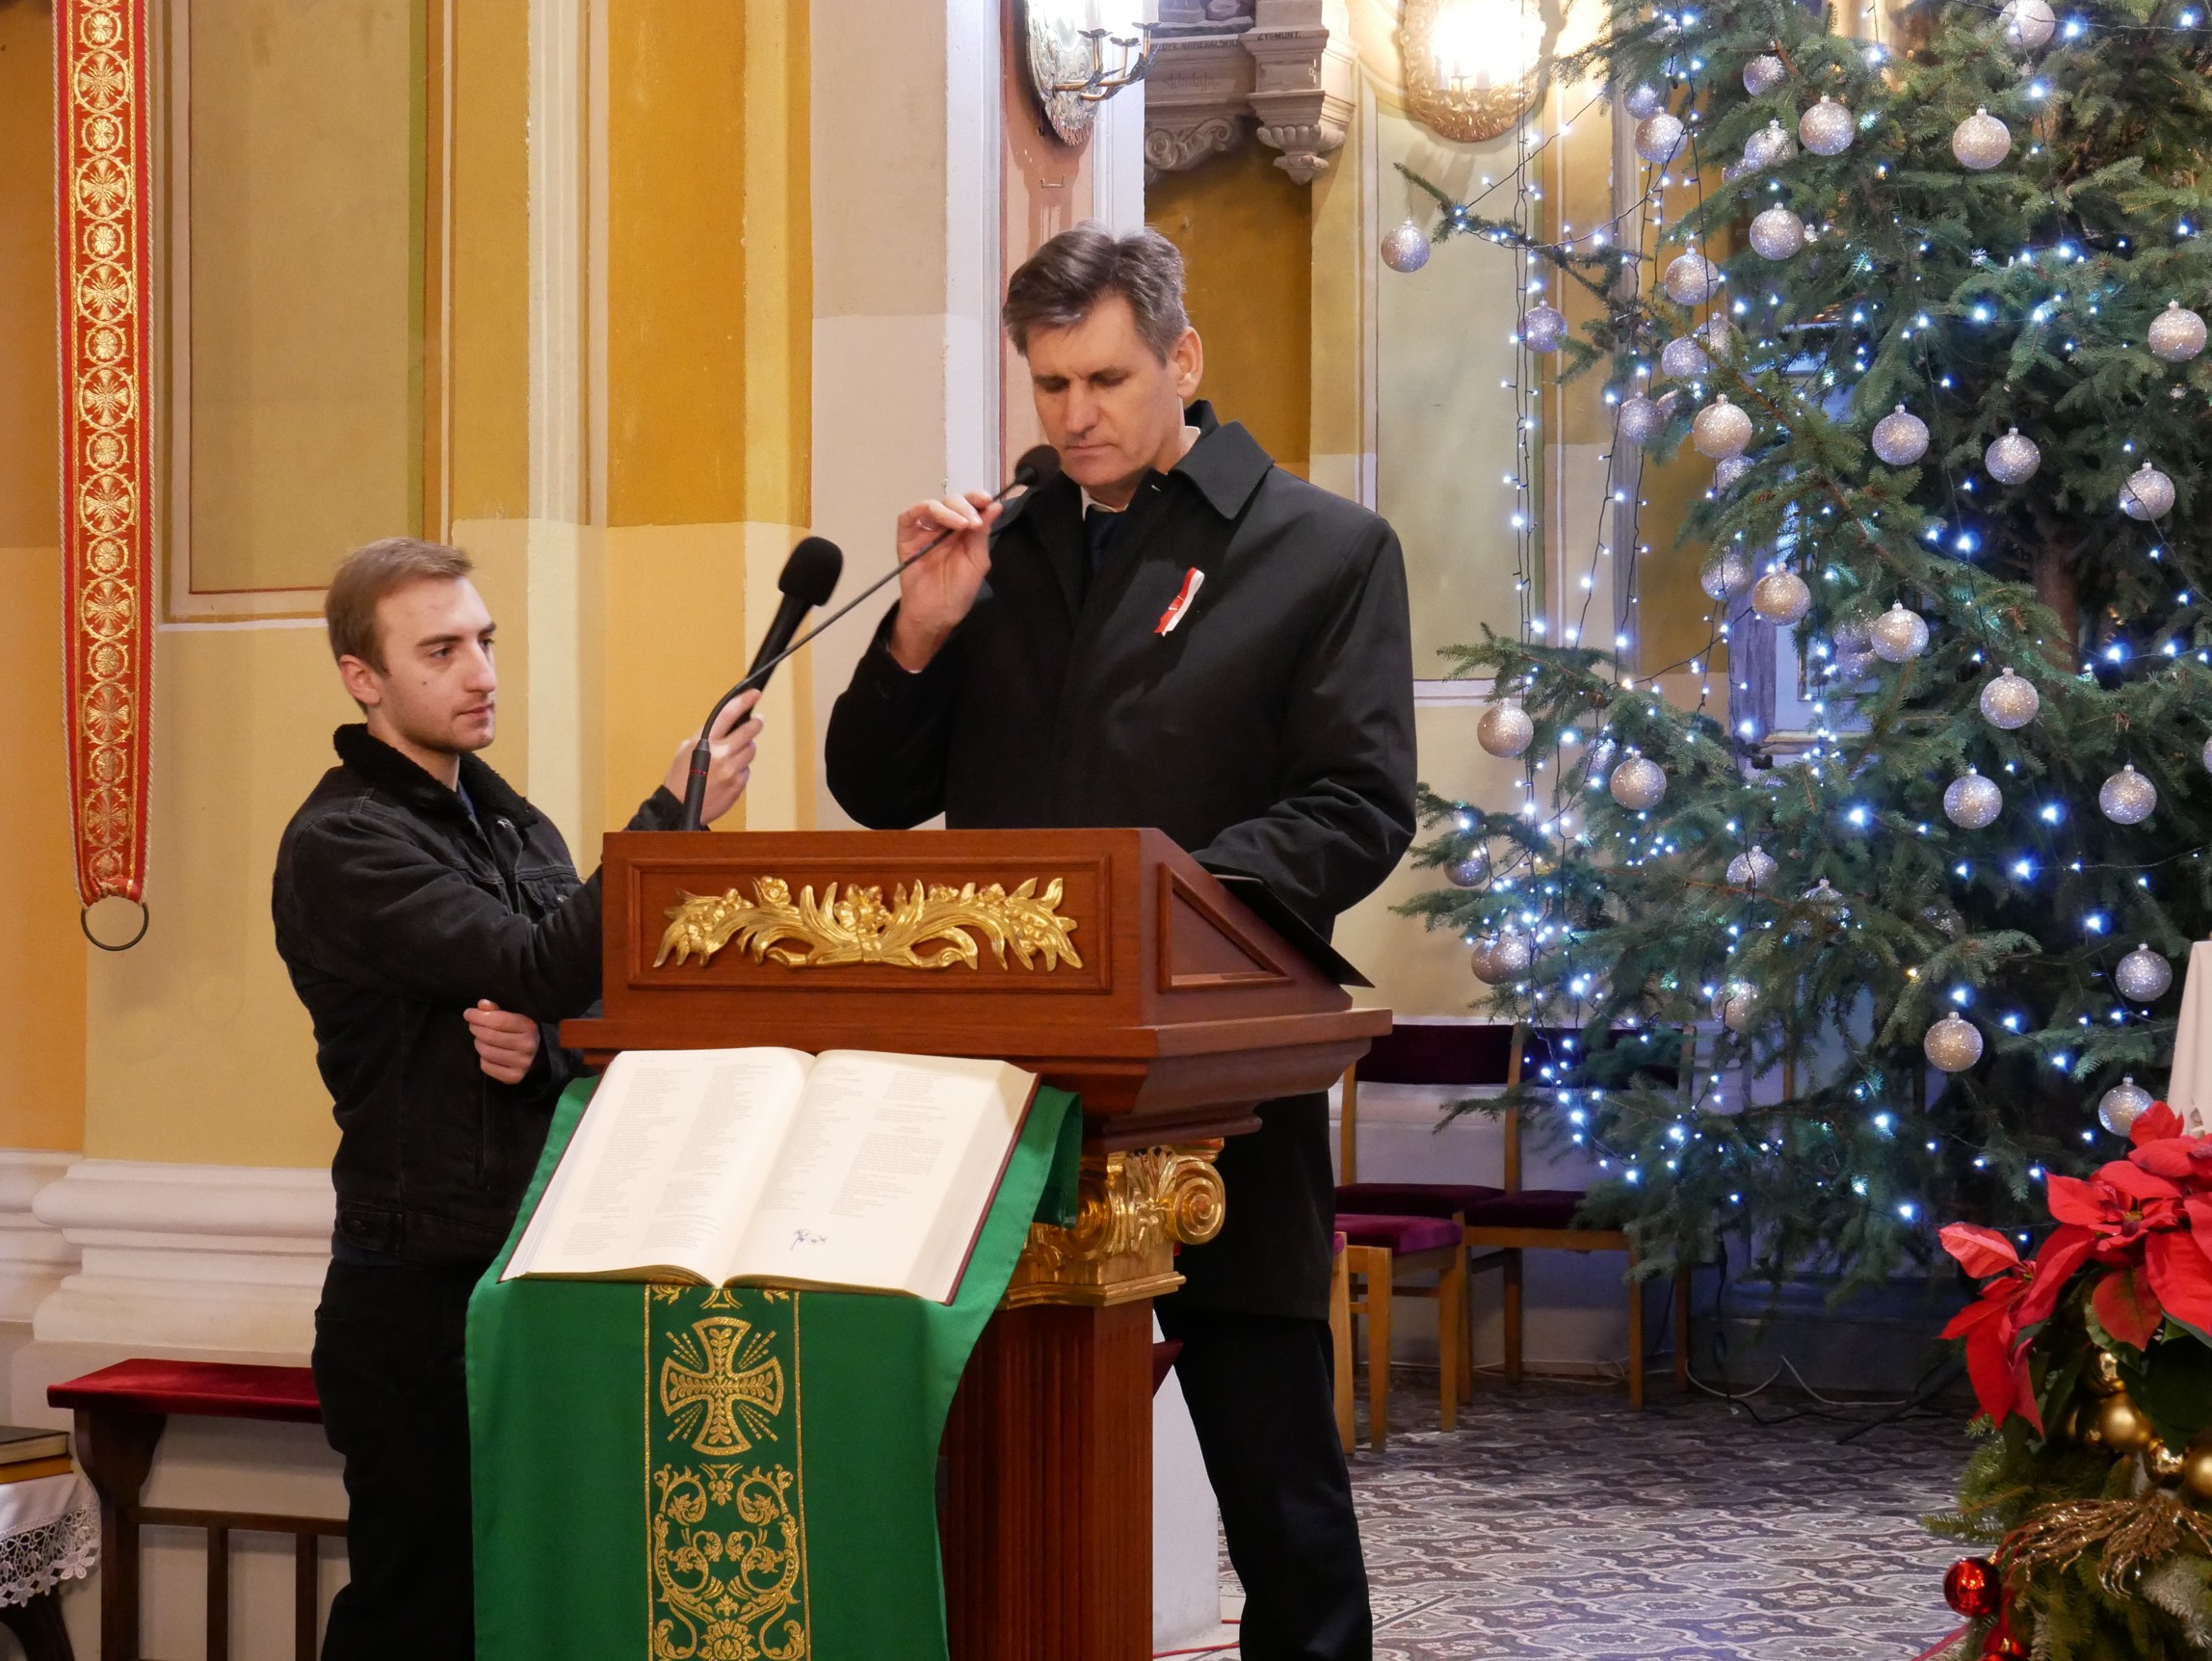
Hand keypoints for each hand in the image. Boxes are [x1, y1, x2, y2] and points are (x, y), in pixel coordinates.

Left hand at [464, 1000, 539, 1084]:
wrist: (538, 1057)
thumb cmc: (521, 1034)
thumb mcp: (514, 1018)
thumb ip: (497, 1011)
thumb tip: (482, 1004)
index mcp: (529, 1027)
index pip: (499, 1020)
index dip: (479, 1016)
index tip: (468, 1013)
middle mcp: (527, 1046)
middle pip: (490, 1036)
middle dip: (476, 1028)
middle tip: (473, 1025)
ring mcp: (522, 1063)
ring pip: (486, 1052)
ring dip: (478, 1043)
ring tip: (480, 1039)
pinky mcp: (514, 1077)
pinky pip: (486, 1066)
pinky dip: (482, 1059)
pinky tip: (488, 1054)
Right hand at [663, 688, 762, 825]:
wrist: (679, 807)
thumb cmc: (680, 777)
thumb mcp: (686, 749)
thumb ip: (706, 736)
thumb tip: (726, 725)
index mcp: (706, 742)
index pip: (728, 714)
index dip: (743, 701)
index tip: (754, 693)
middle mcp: (721, 754)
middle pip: (749, 732)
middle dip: (755, 724)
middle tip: (757, 721)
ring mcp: (731, 771)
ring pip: (750, 751)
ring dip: (746, 748)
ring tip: (733, 753)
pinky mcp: (738, 785)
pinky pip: (747, 770)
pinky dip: (740, 768)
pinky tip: (728, 773)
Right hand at [887, 491, 1001, 671]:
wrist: (935, 614)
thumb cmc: (958, 592)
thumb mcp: (977, 561)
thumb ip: (982, 533)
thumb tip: (995, 506)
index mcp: (963, 531)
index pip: (970, 506)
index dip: (978, 498)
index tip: (988, 500)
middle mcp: (944, 527)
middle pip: (953, 501)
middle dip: (966, 506)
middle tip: (974, 522)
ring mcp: (924, 531)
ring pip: (934, 505)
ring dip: (950, 510)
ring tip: (963, 525)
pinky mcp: (907, 537)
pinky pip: (909, 515)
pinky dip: (924, 510)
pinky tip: (939, 519)